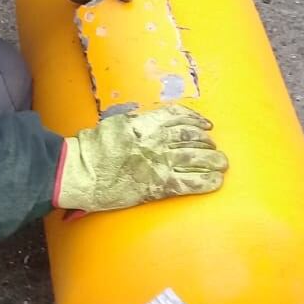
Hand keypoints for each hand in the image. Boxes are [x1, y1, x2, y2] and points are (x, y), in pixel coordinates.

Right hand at [55, 106, 227, 212]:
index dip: (195, 119)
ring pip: (195, 158)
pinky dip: (205, 182)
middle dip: (206, 142)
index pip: (178, 117)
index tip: (205, 124)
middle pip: (191, 137)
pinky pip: (189, 183)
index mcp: (145, 124)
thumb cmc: (90, 150)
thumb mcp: (112, 125)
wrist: (82, 174)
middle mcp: (157, 141)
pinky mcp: (158, 185)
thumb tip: (142, 121)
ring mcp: (159, 164)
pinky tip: (216, 182)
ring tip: (222, 163)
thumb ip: (132, 122)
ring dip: (212, 160)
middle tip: (213, 146)